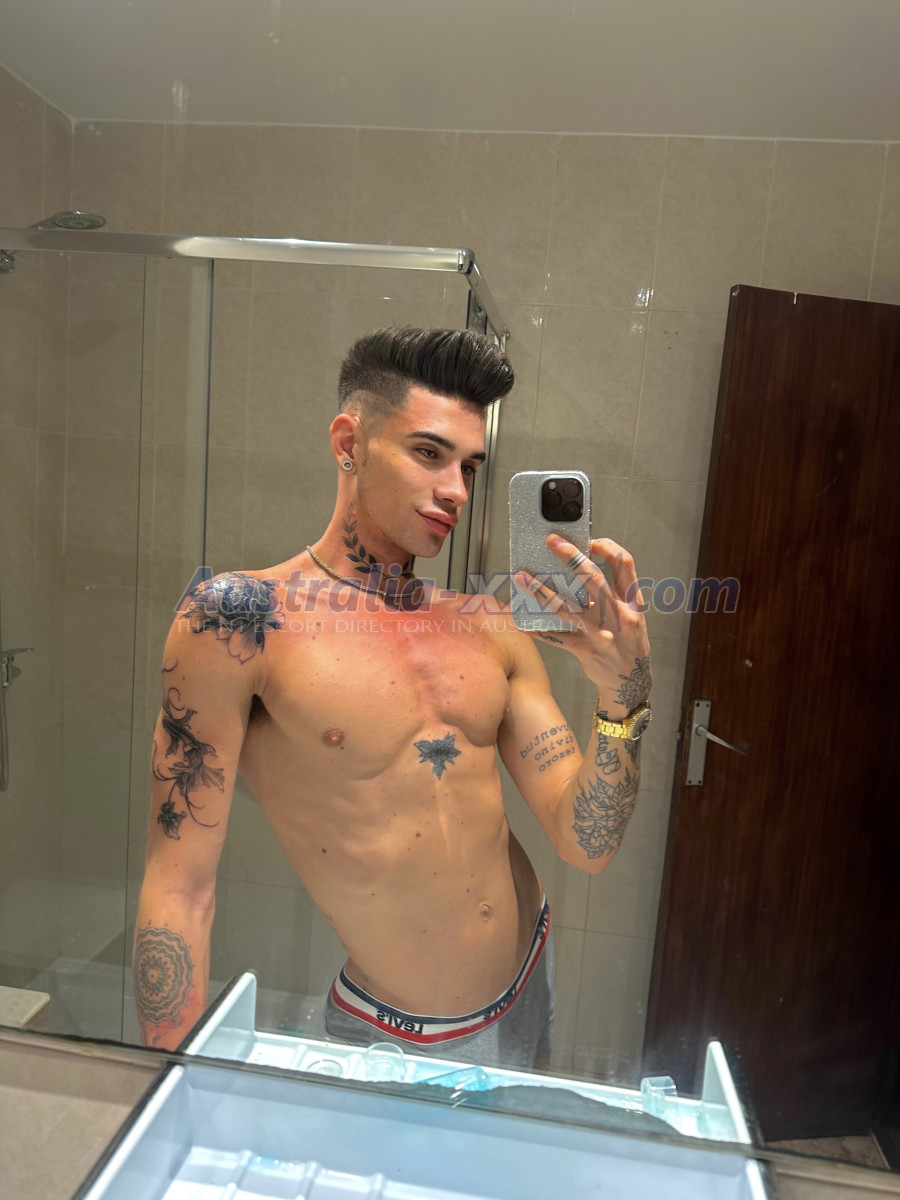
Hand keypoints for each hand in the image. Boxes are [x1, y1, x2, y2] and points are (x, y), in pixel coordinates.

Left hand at [515, 535, 651, 716]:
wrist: (632, 684)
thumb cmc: (629, 644)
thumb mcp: (632, 617)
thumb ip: (614, 595)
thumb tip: (580, 571)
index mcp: (632, 602)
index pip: (624, 564)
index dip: (606, 547)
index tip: (588, 540)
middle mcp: (619, 615)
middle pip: (593, 578)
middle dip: (570, 556)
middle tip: (551, 542)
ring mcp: (602, 634)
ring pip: (567, 607)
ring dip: (542, 590)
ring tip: (522, 578)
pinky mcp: (586, 650)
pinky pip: (556, 637)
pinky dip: (538, 630)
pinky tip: (522, 623)